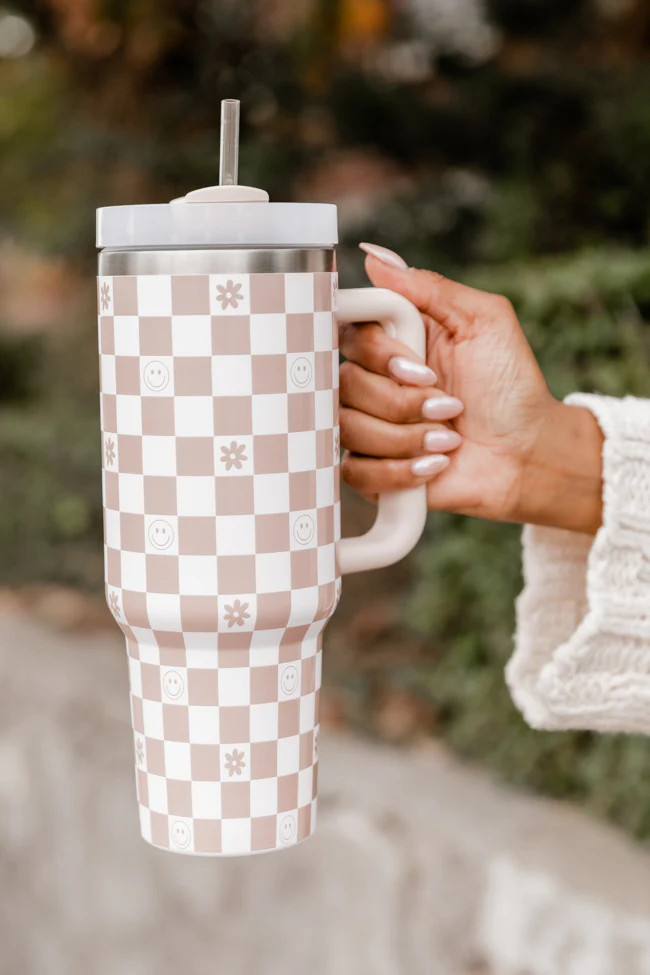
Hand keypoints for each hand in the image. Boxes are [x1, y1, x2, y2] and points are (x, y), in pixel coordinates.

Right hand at [339, 243, 603, 533]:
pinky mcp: (373, 470)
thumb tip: (374, 254)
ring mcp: (371, 426)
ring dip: (407, 436)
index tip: (414, 365)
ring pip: (349, 428)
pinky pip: (355, 470)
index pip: (347, 331)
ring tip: (449, 437)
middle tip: (449, 404)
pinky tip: (435, 465)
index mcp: (395, 341)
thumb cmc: (513, 387)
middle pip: (345, 383)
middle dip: (403, 399)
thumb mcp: (484, 321)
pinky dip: (400, 470)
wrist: (530, 455)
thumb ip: (429, 287)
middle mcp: (376, 380)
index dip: (374, 351)